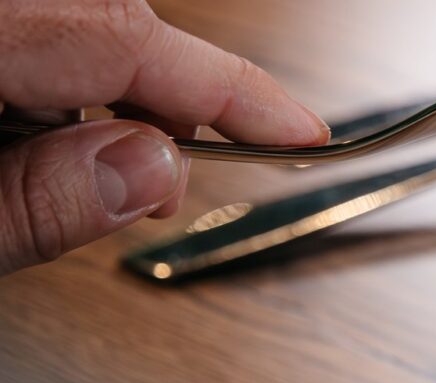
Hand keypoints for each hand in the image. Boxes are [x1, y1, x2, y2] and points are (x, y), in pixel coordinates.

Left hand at [0, 0, 326, 274]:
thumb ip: (38, 200)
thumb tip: (151, 171)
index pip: (127, 39)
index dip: (229, 88)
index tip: (300, 133)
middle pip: (110, 22)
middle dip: (162, 104)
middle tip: (166, 190)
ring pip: (75, 29)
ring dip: (106, 105)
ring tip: (93, 185)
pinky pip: (29, 32)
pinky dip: (56, 94)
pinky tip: (36, 149)